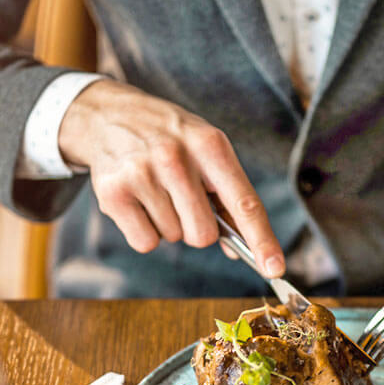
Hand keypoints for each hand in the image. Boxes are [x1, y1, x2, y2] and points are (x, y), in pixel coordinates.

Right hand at [58, 80, 284, 276]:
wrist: (108, 115)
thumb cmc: (168, 139)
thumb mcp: (204, 150)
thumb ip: (226, 196)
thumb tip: (242, 250)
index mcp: (210, 145)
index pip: (244, 203)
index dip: (262, 240)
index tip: (275, 269)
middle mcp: (176, 157)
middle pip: (203, 234)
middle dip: (196, 227)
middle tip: (181, 198)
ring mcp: (142, 174)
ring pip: (173, 237)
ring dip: (167, 224)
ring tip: (154, 190)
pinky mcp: (113, 193)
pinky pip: (145, 242)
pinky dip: (144, 231)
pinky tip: (137, 201)